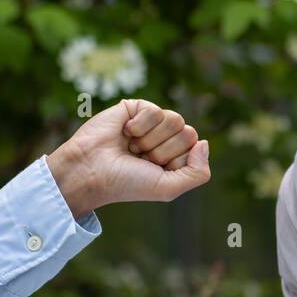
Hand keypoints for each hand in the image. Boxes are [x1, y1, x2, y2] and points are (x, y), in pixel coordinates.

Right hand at [45, 99, 210, 217]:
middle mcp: (166, 139)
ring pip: (175, 119)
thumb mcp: (169, 188)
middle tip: (140, 158)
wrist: (92, 170)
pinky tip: (125, 132)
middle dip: (163, 150)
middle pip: (188, 133)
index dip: (176, 161)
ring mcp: (153, 122)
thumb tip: (204, 143)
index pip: (196, 148)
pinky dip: (140, 126)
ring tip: (132, 146)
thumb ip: (198, 173)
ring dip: (151, 139)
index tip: (152, 169)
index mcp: (176, 158)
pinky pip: (155, 110)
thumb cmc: (127, 182)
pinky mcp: (137, 108)